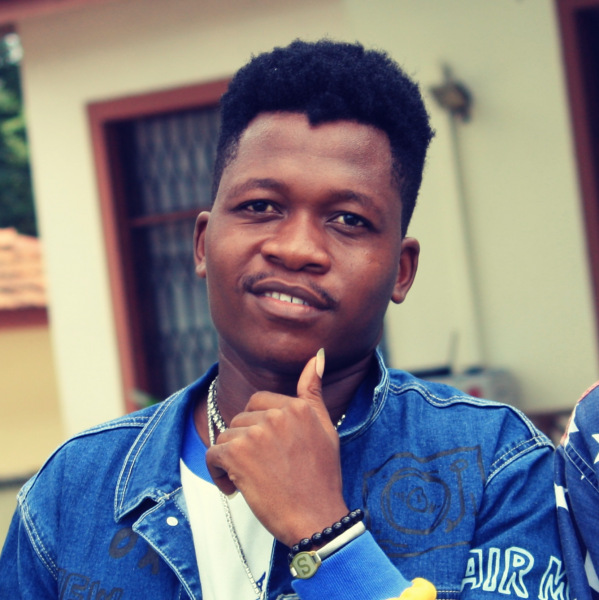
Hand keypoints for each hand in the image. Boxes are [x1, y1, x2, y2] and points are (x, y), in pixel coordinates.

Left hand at [205, 350, 349, 545]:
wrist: (316, 518)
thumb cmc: (321, 478)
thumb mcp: (326, 429)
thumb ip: (314, 391)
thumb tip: (316, 355)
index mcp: (297, 407)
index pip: (259, 402)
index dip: (258, 428)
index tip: (268, 451)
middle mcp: (277, 414)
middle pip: (241, 419)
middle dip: (245, 443)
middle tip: (261, 469)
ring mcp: (256, 432)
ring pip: (226, 436)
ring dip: (231, 459)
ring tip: (249, 480)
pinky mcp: (238, 453)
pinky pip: (213, 454)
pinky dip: (218, 473)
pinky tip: (235, 488)